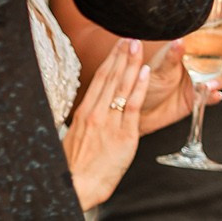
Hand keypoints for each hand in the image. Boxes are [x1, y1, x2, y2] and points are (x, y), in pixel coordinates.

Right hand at [63, 37, 146, 210]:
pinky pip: (133, 106)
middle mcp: (96, 113)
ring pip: (122, 87)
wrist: (78, 185)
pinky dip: (139, 87)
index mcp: (84, 112)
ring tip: (138, 46)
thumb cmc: (76, 165)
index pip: (100, 78)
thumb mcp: (77, 136)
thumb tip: (93, 107)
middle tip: (131, 37)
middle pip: (111, 77)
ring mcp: (110, 122)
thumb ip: (87, 119)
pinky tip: (145, 73)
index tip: (119, 44)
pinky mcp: (124, 135)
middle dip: (122, 55)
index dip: (111, 59)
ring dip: (132, 64)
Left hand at [134, 34, 221, 134]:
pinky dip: (215, 96)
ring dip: (221, 79)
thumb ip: (171, 57)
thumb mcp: (157, 69)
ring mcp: (200, 80)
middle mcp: (198, 62)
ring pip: (221, 77)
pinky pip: (212, 97)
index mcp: (189, 48)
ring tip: (209, 85)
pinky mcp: (198, 98)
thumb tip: (179, 41)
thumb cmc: (142, 83)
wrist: (135, 110)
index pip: (215, 37)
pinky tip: (213, 96)